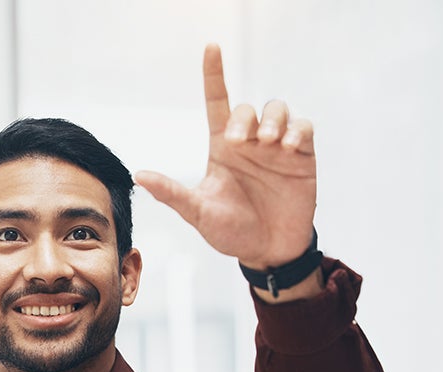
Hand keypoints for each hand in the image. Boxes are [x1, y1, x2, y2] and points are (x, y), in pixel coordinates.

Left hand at [134, 43, 316, 269]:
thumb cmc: (231, 231)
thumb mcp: (199, 213)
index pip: (217, 101)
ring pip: (277, 109)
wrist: (267, 253)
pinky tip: (288, 148)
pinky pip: (303, 127)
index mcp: (222, 148)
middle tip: (241, 141)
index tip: (211, 47)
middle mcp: (249, 142)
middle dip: (245, 118)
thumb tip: (138, 176)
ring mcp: (276, 148)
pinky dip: (297, 130)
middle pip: (248, 108)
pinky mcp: (301, 157)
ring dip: (273, 120)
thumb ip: (173, 193)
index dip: (214, 74)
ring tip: (270, 143)